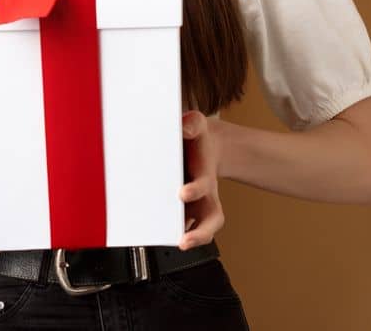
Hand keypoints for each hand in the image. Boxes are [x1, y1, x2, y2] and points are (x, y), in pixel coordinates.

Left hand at [178, 110, 224, 249]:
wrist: (206, 147)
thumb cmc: (197, 139)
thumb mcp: (196, 125)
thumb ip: (192, 124)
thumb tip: (183, 127)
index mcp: (205, 175)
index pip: (203, 185)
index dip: (195, 190)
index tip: (183, 193)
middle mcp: (204, 196)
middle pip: (213, 220)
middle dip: (201, 233)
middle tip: (184, 240)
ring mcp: (196, 207)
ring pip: (203, 230)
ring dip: (192, 240)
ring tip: (175, 247)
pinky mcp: (184, 212)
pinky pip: (183, 228)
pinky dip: (173, 235)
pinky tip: (157, 238)